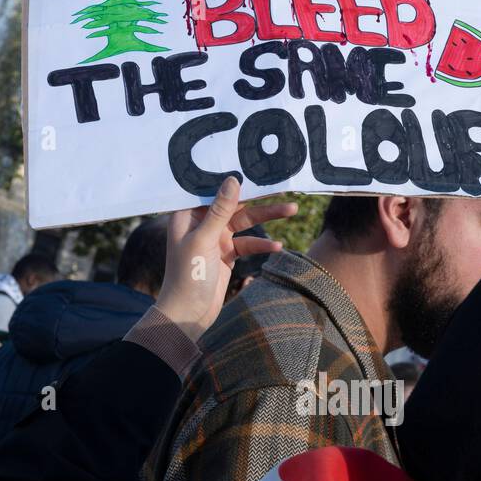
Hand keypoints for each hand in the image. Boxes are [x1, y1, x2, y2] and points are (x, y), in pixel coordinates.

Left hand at [155, 178, 296, 340]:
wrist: (188, 314)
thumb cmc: (188, 276)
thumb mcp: (204, 240)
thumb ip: (219, 210)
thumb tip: (233, 180)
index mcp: (188, 214)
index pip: (212, 188)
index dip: (233, 177)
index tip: (256, 166)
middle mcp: (202, 222)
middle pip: (234, 203)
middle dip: (259, 198)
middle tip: (284, 188)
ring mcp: (215, 239)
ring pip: (245, 222)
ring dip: (267, 218)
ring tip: (292, 211)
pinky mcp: (226, 255)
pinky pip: (248, 244)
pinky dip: (262, 245)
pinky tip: (278, 247)